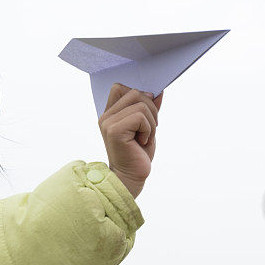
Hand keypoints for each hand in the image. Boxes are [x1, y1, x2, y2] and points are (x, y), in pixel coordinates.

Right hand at [98, 83, 162, 198]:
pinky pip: (140, 117)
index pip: (120, 87)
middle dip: (150, 110)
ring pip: (141, 104)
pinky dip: (148, 130)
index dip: (139, 95)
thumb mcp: (147, 127)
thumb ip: (150, 108)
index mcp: (110, 113)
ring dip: (151, 123)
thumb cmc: (138, 154)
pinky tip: (142, 142)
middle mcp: (106, 116)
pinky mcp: (114, 130)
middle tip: (148, 130)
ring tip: (144, 138)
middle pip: (135, 92)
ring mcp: (108, 122)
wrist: (131, 178)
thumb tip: (158, 91)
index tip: (145, 115)